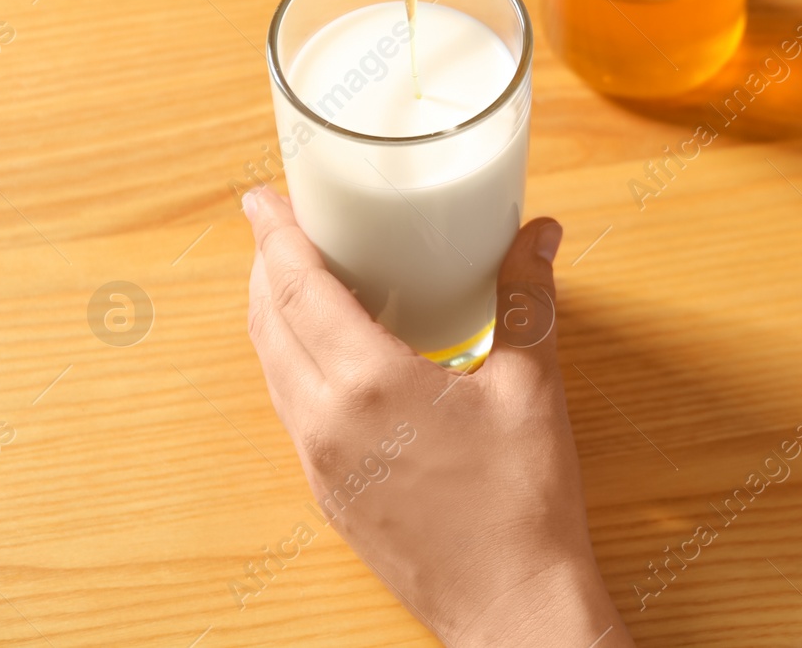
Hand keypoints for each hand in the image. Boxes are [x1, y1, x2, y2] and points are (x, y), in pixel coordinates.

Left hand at [242, 188, 629, 646]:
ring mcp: (320, 463)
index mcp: (369, 385)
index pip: (301, 289)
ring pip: (272, 369)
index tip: (262, 197)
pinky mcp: (328, 493)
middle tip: (279, 223)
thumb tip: (540, 232)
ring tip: (293, 276)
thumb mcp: (532, 385)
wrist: (511, 604)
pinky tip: (325, 352)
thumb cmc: (524, 499)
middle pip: (270, 324)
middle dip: (266, 266)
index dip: (277, 237)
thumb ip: (528, 298)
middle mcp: (326, 422)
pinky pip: (290, 408)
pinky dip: (290, 361)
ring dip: (272, 314)